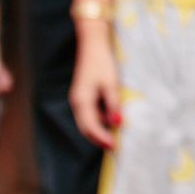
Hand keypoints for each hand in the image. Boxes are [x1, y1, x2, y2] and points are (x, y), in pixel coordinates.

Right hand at [69, 30, 122, 149]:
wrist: (92, 45)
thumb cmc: (102, 63)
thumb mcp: (111, 84)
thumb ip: (113, 104)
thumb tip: (117, 124)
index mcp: (82, 101)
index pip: (91, 127)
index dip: (102, 138)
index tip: (114, 147)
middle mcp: (77, 103)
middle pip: (86, 128)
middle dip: (99, 139)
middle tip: (114, 147)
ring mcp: (79, 99)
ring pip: (87, 121)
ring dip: (99, 131)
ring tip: (114, 138)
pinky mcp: (83, 95)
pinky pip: (90, 113)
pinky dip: (99, 121)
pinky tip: (111, 121)